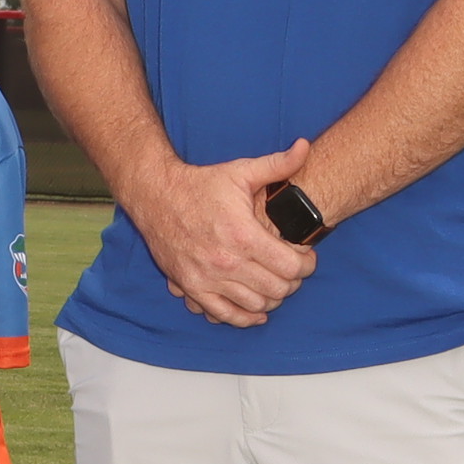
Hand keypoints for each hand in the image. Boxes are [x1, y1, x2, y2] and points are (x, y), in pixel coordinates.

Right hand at [126, 138, 317, 329]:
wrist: (156, 196)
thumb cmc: (201, 184)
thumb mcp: (240, 171)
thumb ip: (278, 164)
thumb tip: (305, 146)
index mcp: (243, 235)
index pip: (291, 267)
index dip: (307, 265)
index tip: (306, 257)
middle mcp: (226, 261)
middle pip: (278, 289)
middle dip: (293, 281)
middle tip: (292, 270)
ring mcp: (207, 278)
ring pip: (256, 304)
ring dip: (272, 298)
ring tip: (275, 283)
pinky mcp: (192, 288)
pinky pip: (225, 315)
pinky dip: (246, 317)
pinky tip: (257, 310)